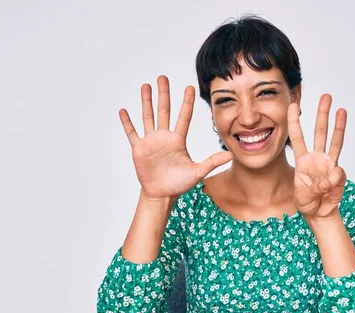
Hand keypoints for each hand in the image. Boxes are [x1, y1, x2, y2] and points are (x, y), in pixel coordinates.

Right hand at [120, 76, 232, 200]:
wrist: (162, 194)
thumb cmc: (179, 184)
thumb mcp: (198, 171)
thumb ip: (213, 162)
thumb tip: (231, 155)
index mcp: (178, 140)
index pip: (184, 117)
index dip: (186, 102)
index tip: (189, 87)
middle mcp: (164, 137)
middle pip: (164, 110)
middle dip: (164, 94)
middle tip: (163, 77)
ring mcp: (151, 141)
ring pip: (148, 116)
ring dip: (146, 101)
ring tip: (145, 85)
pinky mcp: (139, 149)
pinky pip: (132, 133)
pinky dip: (127, 122)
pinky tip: (123, 110)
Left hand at [288, 94, 347, 218]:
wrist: (320, 213)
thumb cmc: (307, 203)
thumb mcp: (302, 197)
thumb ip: (313, 189)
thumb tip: (327, 181)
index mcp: (302, 161)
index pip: (297, 137)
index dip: (294, 122)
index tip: (292, 105)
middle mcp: (317, 158)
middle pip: (320, 132)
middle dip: (322, 114)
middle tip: (326, 96)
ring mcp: (330, 164)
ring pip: (335, 141)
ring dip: (339, 125)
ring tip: (342, 110)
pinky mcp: (339, 174)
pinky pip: (339, 173)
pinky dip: (334, 182)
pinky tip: (328, 190)